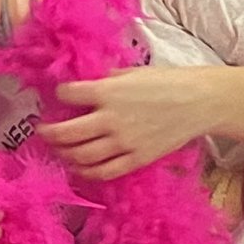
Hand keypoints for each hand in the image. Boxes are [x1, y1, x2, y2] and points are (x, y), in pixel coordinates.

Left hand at [41, 65, 222, 179]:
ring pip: (80, 155)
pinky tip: (78, 166)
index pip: (68, 95)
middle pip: (66, 133)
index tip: (60, 96)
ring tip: (58, 148)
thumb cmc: (168, 81)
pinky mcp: (135, 159)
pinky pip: (103, 171)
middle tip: (44, 130)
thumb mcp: (132, 72)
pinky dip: (85, 171)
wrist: (199, 102)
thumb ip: (106, 81)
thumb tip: (86, 87)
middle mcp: (111, 119)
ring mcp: (123, 143)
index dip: (59, 95)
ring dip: (63, 153)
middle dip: (49, 133)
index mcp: (109, 91)